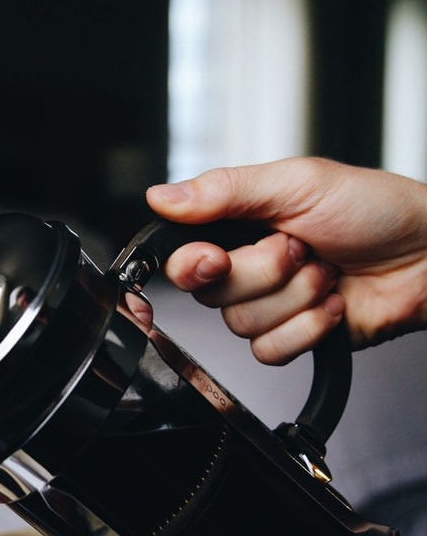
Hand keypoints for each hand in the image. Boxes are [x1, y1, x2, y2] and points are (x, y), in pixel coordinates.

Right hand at [123, 157, 426, 361]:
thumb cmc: (375, 209)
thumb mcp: (295, 183)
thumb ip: (224, 190)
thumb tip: (161, 196)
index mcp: (240, 223)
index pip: (183, 256)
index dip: (193, 265)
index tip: (218, 258)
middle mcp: (249, 265)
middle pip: (213, 296)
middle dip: (265, 274)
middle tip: (301, 248)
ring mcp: (272, 304)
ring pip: (242, 326)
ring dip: (295, 298)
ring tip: (326, 271)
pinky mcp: (295, 337)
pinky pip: (270, 353)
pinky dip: (308, 329)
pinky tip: (332, 303)